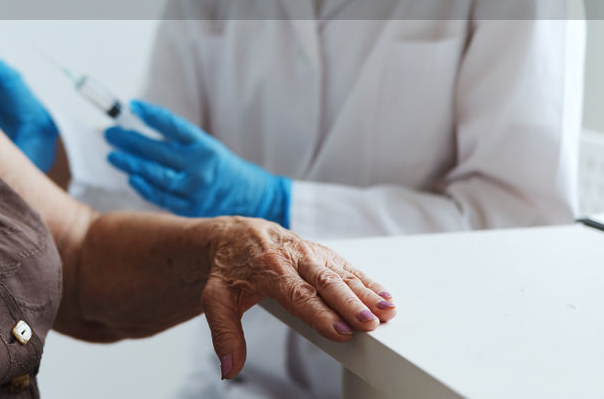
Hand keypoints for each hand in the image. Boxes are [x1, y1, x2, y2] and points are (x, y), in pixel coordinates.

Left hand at [105, 99, 290, 225]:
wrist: (255, 199)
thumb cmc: (224, 169)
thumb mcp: (207, 148)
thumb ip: (179, 142)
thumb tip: (142, 130)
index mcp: (204, 146)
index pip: (173, 125)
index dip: (151, 115)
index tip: (131, 105)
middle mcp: (199, 166)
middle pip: (158, 150)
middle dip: (131, 141)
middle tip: (110, 133)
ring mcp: (194, 189)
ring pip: (155, 174)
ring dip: (131, 164)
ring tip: (113, 155)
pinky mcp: (190, 208)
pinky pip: (161, 196)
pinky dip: (144, 186)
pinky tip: (131, 177)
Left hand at [203, 217, 396, 377]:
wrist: (235, 234)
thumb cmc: (229, 269)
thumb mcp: (216, 300)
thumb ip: (225, 334)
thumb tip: (229, 369)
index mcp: (268, 270)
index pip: (298, 295)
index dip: (321, 315)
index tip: (341, 333)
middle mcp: (293, 258)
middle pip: (325, 283)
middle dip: (350, 304)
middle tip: (371, 324)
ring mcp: (311, 253)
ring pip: (341, 273)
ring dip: (366, 292)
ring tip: (387, 311)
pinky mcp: (322, 253)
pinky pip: (347, 267)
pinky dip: (368, 281)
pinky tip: (385, 296)